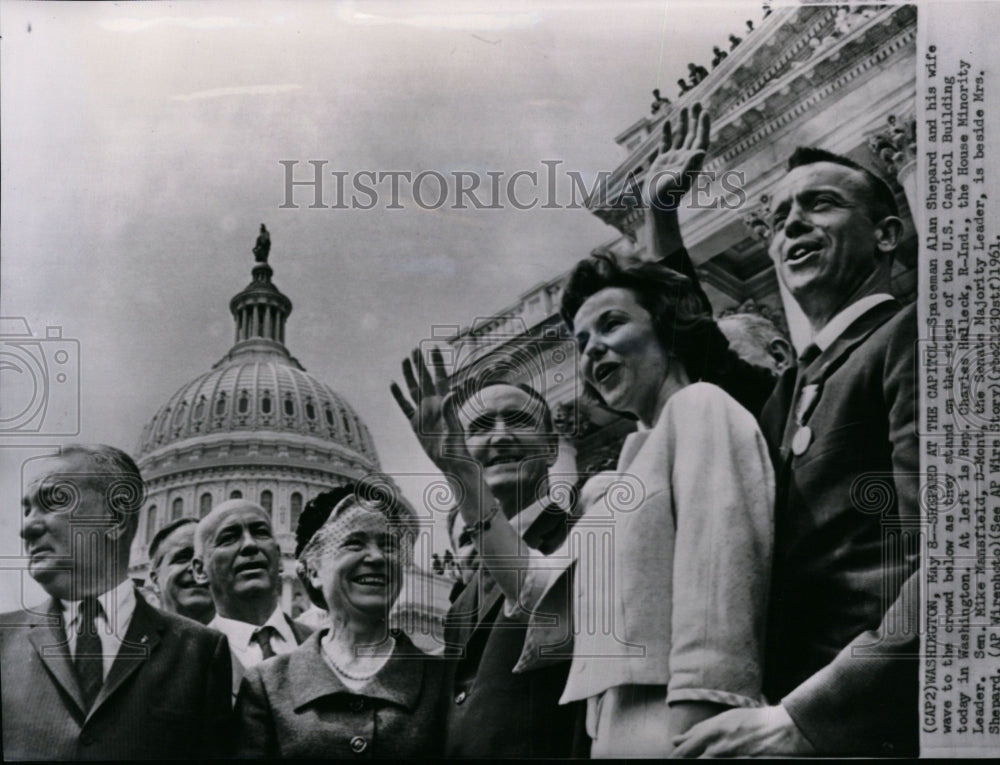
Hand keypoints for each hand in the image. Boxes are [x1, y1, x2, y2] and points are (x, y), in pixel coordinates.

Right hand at [390, 347, 472, 471]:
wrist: (451, 462)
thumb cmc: (457, 446)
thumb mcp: (454, 428)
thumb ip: (452, 410)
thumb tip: (453, 391)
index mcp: (445, 402)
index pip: (440, 377)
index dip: (437, 363)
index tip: (433, 347)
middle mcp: (433, 404)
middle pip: (425, 379)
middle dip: (420, 364)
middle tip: (415, 348)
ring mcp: (423, 413)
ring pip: (413, 389)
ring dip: (409, 375)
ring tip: (404, 360)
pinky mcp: (415, 423)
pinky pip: (404, 406)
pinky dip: (398, 396)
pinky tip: (392, 384)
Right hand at [645, 103, 710, 210]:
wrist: (657, 207)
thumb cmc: (668, 196)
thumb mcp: (680, 180)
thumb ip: (690, 165)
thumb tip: (701, 150)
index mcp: (692, 161)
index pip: (700, 139)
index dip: (703, 126)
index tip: (704, 111)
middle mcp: (685, 158)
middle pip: (692, 134)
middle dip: (695, 119)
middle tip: (696, 102)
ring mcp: (674, 159)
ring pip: (680, 136)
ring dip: (683, 122)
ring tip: (684, 107)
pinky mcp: (663, 162)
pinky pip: (666, 144)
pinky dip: (668, 133)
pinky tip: (668, 121)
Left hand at [671, 705, 814, 757]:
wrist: (782, 729)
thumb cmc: (752, 721)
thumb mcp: (723, 720)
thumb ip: (698, 731)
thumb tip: (676, 740)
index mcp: (710, 733)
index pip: (683, 752)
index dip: (675, 758)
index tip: (671, 760)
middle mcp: (717, 747)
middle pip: (691, 760)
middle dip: (682, 761)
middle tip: (676, 763)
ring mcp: (730, 759)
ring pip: (704, 764)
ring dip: (699, 763)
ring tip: (701, 760)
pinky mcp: (742, 764)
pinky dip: (717, 764)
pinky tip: (719, 761)